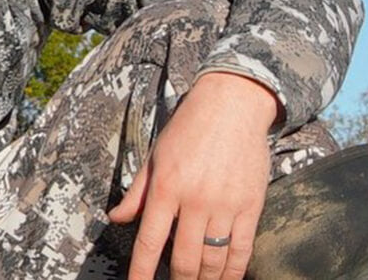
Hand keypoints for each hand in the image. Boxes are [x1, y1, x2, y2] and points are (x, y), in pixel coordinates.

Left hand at [108, 72, 278, 279]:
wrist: (232, 105)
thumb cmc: (187, 129)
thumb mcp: (154, 156)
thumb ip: (136, 193)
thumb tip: (116, 219)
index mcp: (165, 188)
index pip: (149, 241)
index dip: (142, 272)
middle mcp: (195, 200)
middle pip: (184, 258)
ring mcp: (225, 205)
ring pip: (214, 260)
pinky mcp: (252, 206)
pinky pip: (242, 250)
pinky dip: (234, 272)